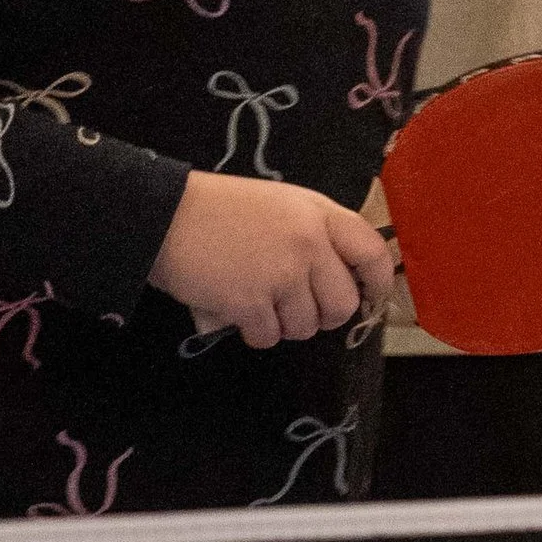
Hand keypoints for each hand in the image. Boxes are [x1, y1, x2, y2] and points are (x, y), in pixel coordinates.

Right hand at [149, 170, 394, 348]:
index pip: (371, 251)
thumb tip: (335, 282)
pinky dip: (252, 331)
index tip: (371, 298)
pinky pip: (269, 336)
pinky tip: (235, 309)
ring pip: (305, 327)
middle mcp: (308, 242)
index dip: (378, 282)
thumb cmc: (217, 209)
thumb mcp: (278, 205)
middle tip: (293, 306)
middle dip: (321, 315)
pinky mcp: (252, 301)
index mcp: (317, 212)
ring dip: (281, 324)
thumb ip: (312, 234)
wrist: (163, 215)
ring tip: (254, 299)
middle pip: (341, 304)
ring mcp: (281, 273)